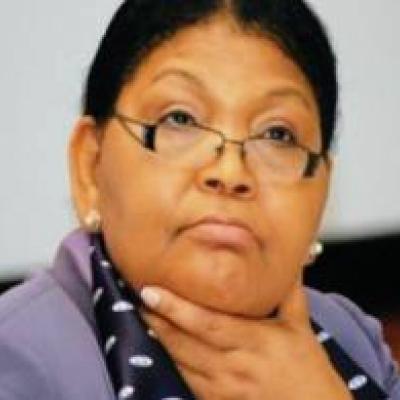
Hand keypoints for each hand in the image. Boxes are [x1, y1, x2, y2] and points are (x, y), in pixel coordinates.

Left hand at [141, 279, 352, 399]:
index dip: (177, 308)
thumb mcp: (300, 325)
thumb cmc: (308, 367)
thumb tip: (289, 259)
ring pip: (182, 362)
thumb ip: (289, 290)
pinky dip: (170, 360)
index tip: (152, 290)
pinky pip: (186, 379)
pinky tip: (159, 343)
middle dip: (159, 320)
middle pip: (187, 343)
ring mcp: (225, 387)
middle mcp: (236, 365)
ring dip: (160, 338)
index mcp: (255, 341)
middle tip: (138, 296)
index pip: (208, 323)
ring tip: (143, 314)